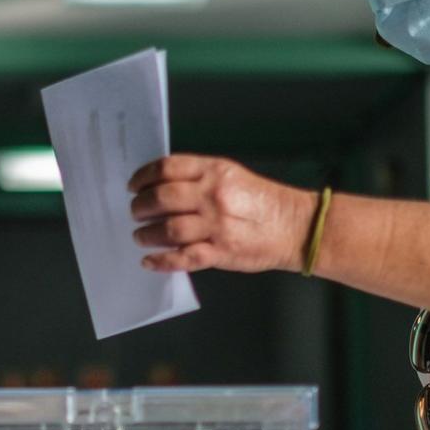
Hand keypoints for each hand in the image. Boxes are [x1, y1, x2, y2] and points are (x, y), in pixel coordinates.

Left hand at [128, 155, 316, 274]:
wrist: (296, 226)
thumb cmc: (263, 201)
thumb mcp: (233, 175)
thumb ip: (200, 176)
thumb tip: (162, 186)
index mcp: (215, 171)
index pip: (168, 168)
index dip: (144, 177)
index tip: (133, 186)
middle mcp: (213, 195)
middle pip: (163, 198)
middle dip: (141, 207)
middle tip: (135, 212)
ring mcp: (217, 225)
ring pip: (169, 229)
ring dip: (147, 234)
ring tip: (140, 236)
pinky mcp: (221, 252)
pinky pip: (184, 258)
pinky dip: (162, 260)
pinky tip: (149, 261)